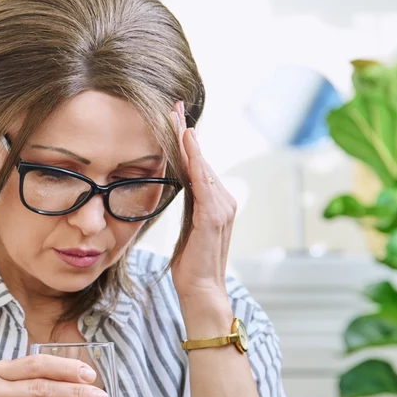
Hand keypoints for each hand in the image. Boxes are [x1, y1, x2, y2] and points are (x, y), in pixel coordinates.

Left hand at [169, 101, 236, 306]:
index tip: (174, 117)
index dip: (186, 140)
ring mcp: (222, 207)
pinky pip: (203, 182)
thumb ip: (188, 205)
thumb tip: (177, 184)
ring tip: (176, 117)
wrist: (201, 290)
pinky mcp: (214, 216)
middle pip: (201, 159)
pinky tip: (188, 143)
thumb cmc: (191, 263)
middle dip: (186, 132)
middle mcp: (223, 200)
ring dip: (188, 140)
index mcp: (214, 202)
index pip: (198, 165)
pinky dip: (196, 161)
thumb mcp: (186, 227)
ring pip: (202, 166)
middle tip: (174, 106)